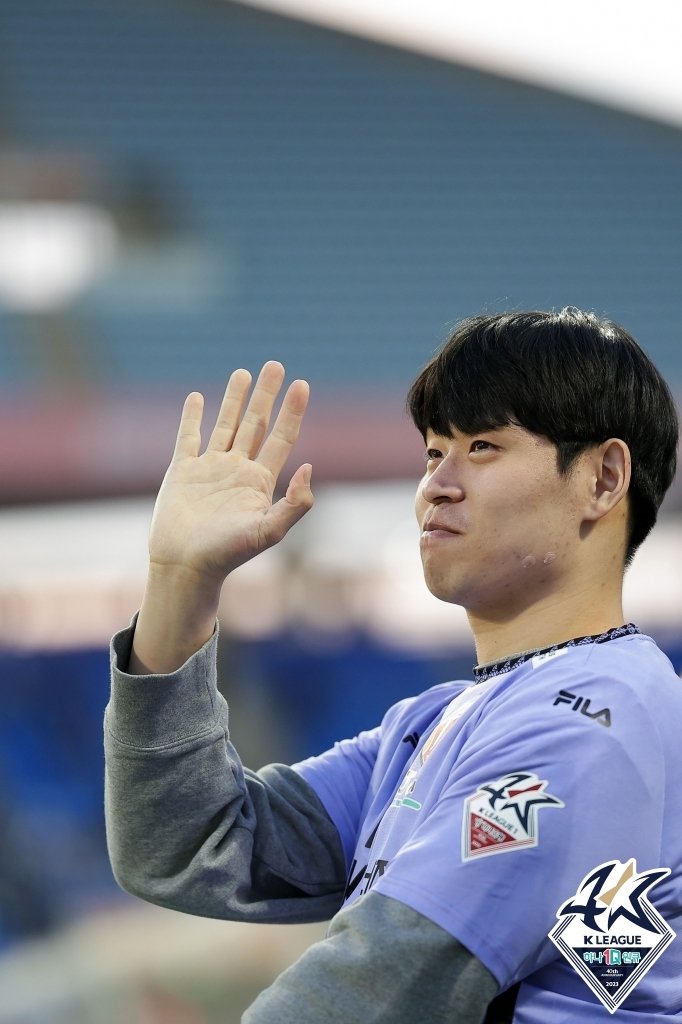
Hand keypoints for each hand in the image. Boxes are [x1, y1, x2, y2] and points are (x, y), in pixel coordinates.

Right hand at [149, 360, 312, 583]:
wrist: (186, 565)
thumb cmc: (227, 554)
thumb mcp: (268, 531)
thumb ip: (294, 504)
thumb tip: (309, 468)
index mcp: (260, 482)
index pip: (281, 438)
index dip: (293, 412)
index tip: (302, 385)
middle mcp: (237, 471)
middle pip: (256, 424)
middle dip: (266, 395)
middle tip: (275, 365)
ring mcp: (209, 469)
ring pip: (225, 425)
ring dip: (235, 399)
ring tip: (243, 372)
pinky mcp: (182, 472)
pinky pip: (188, 437)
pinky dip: (192, 416)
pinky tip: (198, 397)